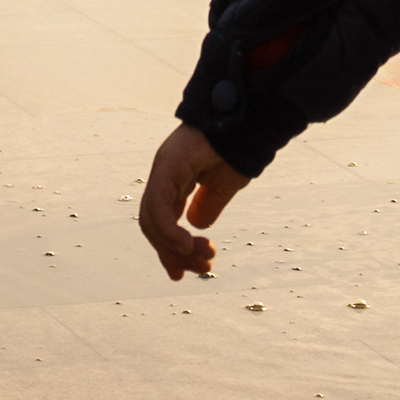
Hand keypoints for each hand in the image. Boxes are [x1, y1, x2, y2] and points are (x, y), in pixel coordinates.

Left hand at [136, 124, 250, 280]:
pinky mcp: (168, 167)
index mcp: (174, 181)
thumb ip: (207, 206)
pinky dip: (168, 232)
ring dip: (175, 248)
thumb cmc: (238, 149)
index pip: (160, 222)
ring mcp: (163, 170)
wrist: (249, 123)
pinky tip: (187, 246)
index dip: (167, 251)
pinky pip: (158, 207)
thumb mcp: (222, 188)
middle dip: (174, 254)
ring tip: (205, 259)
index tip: (180, 276)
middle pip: (152, 226)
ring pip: (151, 220)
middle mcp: (164, 176)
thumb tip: (195, 226)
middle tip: (203, 269)